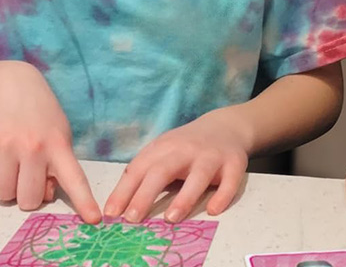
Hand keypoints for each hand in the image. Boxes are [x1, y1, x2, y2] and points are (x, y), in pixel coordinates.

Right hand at [0, 61, 100, 222]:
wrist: (10, 86)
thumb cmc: (41, 116)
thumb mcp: (60, 134)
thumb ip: (57, 165)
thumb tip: (45, 194)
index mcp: (59, 145)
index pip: (74, 179)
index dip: (84, 202)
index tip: (94, 220)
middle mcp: (33, 147)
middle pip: (29, 199)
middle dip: (30, 197)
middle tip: (30, 179)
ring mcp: (6, 146)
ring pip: (5, 194)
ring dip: (10, 187)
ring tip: (16, 166)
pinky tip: (1, 154)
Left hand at [104, 111, 250, 222]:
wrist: (226, 126)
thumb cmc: (188, 146)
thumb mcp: (163, 150)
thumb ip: (144, 171)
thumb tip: (120, 203)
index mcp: (163, 147)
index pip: (139, 169)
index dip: (124, 191)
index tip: (111, 213)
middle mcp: (186, 150)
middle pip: (162, 171)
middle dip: (145, 195)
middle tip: (132, 219)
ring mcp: (211, 156)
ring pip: (197, 176)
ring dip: (184, 198)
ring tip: (170, 219)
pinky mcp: (234, 163)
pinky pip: (230, 181)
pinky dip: (222, 195)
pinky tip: (213, 210)